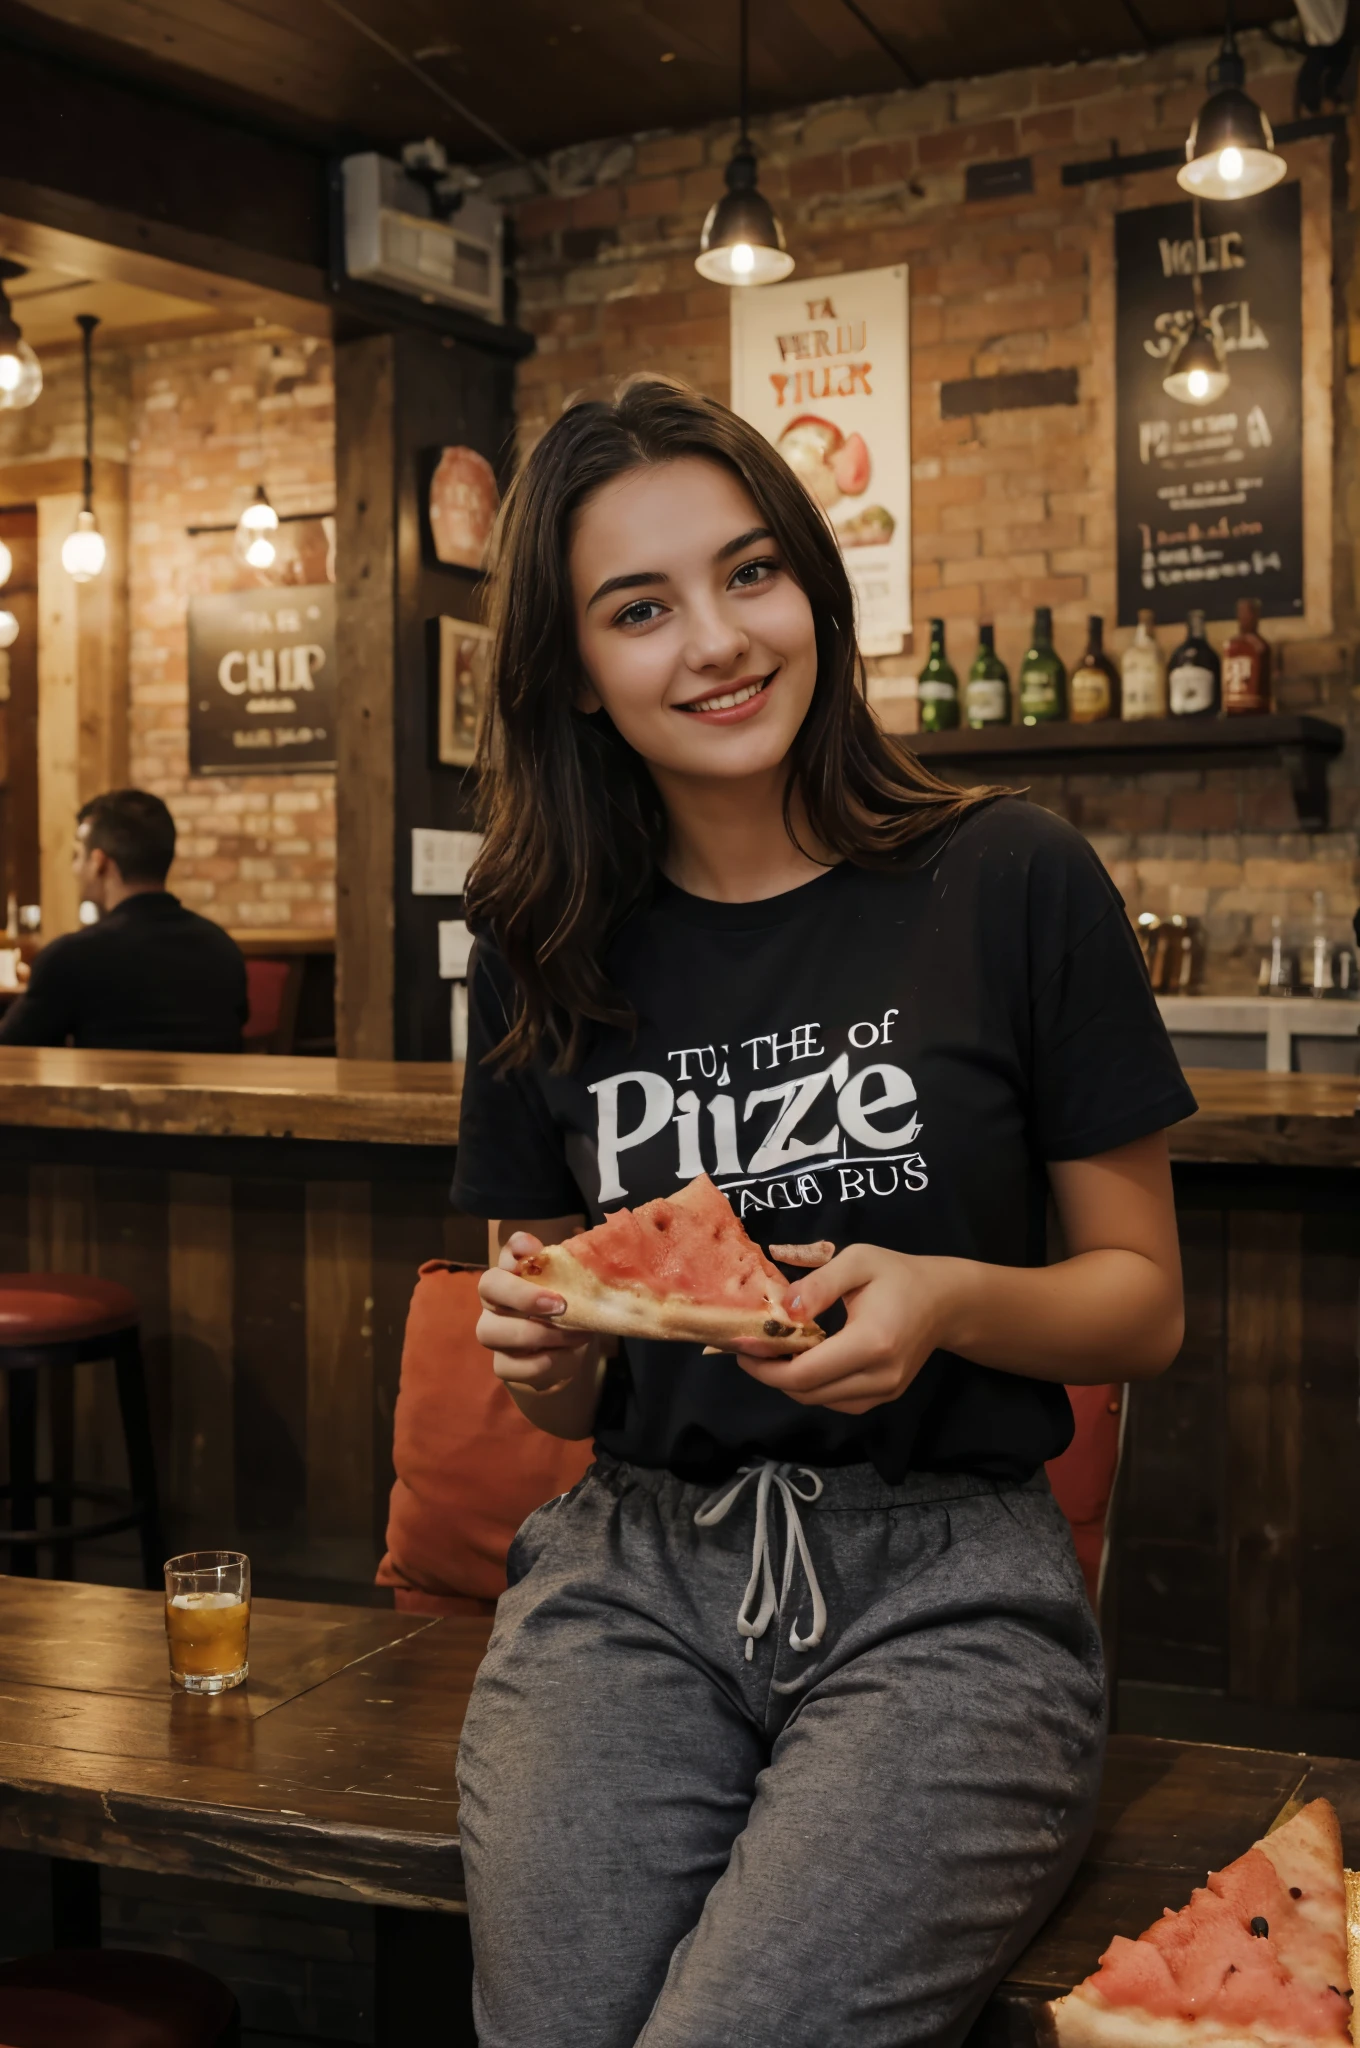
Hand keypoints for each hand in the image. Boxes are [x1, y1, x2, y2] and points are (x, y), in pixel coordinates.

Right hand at [476, 1233, 595, 1397]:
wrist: (566, 1353)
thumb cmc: (565, 1310)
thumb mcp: (570, 1287)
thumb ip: (561, 1265)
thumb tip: (553, 1249)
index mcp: (512, 1274)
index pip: (506, 1250)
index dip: (515, 1249)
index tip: (535, 1249)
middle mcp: (494, 1301)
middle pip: (488, 1288)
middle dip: (523, 1295)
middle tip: (562, 1305)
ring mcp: (493, 1333)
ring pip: (493, 1331)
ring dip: (539, 1333)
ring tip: (575, 1334)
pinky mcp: (502, 1364)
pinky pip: (511, 1365)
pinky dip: (542, 1361)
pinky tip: (565, 1355)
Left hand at [734, 1244, 965, 1415]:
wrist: (944, 1301)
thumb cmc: (898, 1275)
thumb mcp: (857, 1260)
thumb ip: (818, 1284)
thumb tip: (783, 1310)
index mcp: (872, 1342)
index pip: (806, 1373)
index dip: (766, 1367)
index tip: (742, 1347)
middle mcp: (880, 1376)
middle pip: (808, 1393)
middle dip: (772, 1375)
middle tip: (751, 1348)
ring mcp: (885, 1391)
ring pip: (821, 1401)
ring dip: (791, 1383)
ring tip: (773, 1353)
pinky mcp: (885, 1396)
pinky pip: (838, 1401)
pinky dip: (814, 1386)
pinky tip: (804, 1361)